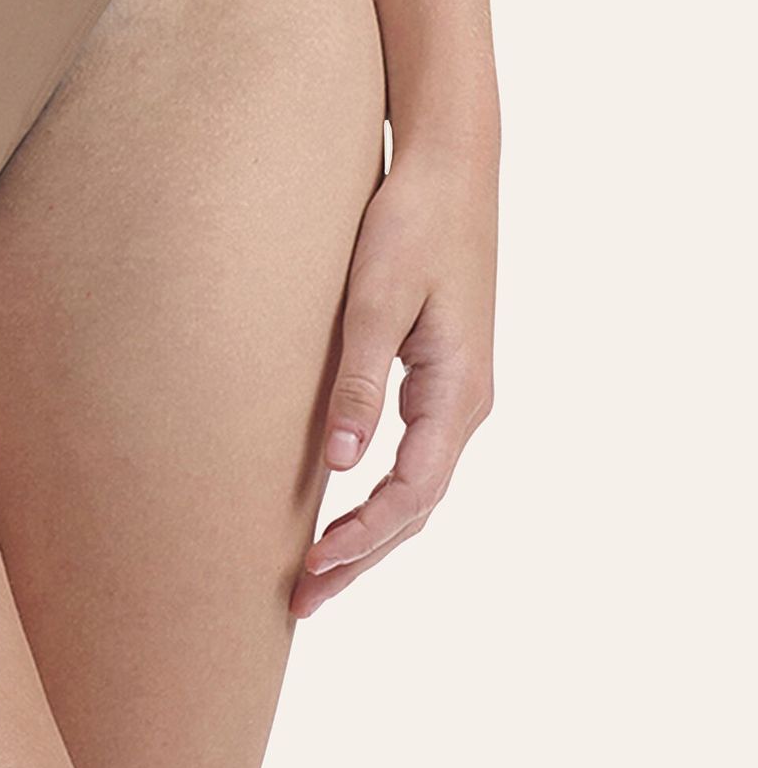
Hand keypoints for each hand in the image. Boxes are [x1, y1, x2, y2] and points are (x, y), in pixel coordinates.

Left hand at [290, 142, 497, 616]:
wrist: (449, 165)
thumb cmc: (411, 223)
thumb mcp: (375, 299)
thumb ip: (358, 381)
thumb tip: (338, 462)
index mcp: (457, 391)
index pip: (412, 493)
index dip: (362, 539)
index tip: (311, 569)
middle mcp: (466, 401)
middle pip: (417, 505)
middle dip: (362, 556)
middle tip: (301, 601)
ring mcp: (457, 388)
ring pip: (418, 484)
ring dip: (372, 532)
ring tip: (318, 573)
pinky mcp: (439, 370)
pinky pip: (415, 452)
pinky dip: (382, 492)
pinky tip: (343, 502)